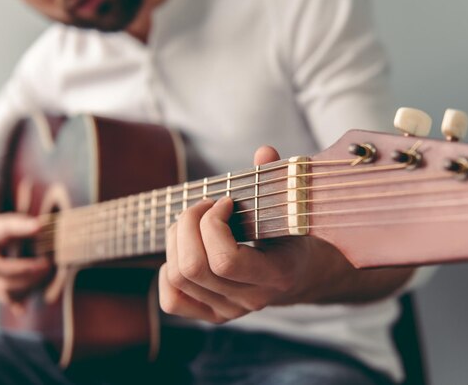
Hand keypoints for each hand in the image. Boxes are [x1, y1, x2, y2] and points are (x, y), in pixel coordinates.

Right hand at [0, 213, 51, 312]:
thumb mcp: (7, 222)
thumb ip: (22, 225)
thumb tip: (40, 226)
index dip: (22, 268)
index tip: (44, 263)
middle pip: (2, 284)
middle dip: (28, 279)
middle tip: (48, 268)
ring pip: (5, 295)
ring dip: (27, 288)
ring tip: (45, 275)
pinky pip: (6, 299)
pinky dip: (19, 301)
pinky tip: (26, 307)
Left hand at [158, 146, 317, 322]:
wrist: (299, 274)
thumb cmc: (292, 233)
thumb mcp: (291, 207)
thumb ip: (278, 179)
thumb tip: (264, 152)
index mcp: (276, 274)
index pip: (226, 261)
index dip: (213, 224)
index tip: (225, 202)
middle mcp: (250, 300)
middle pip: (193, 268)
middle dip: (189, 224)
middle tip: (205, 206)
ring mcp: (229, 311)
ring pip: (178, 277)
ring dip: (176, 239)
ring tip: (194, 221)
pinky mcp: (212, 315)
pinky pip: (172, 300)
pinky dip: (168, 271)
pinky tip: (187, 250)